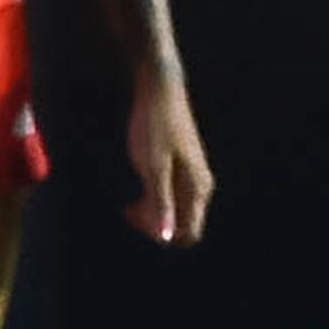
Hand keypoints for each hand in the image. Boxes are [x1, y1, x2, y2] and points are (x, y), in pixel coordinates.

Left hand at [127, 66, 215, 244]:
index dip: (163, 236)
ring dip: (153, 213)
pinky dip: (155, 199)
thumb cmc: (154, 127)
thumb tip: (167, 238)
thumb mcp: (153, 168)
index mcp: (197, 188)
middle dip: (155, 226)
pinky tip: (137, 188)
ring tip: (128, 203)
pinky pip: (174, 196)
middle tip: (127, 211)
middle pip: (183, 224)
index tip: (137, 220)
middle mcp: (201, 186)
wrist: (159, 91)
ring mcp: (194, 176)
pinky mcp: (185, 167)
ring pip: (177, 210)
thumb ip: (160, 204)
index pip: (189, 234)